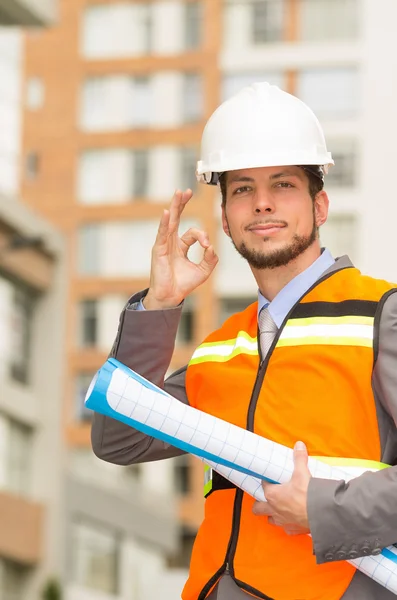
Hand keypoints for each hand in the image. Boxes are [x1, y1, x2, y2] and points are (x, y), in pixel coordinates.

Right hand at [144, 189, 217, 308]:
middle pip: (177, 218)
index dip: (203, 236)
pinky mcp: (159, 250)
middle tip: (187, 191)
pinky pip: (162, 233)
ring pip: (170, 221)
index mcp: (181, 246)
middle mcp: (171, 242)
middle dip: (181, 204)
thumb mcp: (203, 271)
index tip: (207, 246)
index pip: (193, 233)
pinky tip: (166, 212)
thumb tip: (212, 247)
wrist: (170, 296)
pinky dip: (164, 223)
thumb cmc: (183, 284)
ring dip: (175, 207)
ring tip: (178, 193)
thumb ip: (210, 259)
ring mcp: (164, 245)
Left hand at [252, 441, 310, 535]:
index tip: (270, 479)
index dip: (266, 481)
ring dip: (272, 514)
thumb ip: (299, 458)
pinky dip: (288, 525)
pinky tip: (293, 519)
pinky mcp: (294, 529)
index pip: (263, 486)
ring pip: (270, 519)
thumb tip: (299, 446)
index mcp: (272, 495)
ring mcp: (283, 522)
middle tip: (267, 496)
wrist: (322, 515)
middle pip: (258, 508)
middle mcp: (275, 510)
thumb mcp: (302, 473)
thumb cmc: (308, 496)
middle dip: (260, 502)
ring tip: (279, 508)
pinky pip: (286, 529)